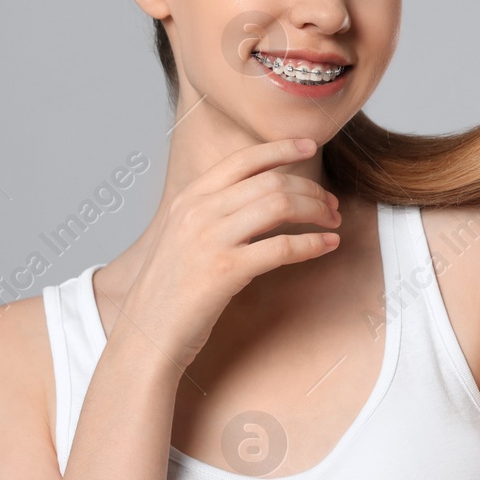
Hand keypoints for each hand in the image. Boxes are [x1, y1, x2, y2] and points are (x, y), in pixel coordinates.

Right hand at [120, 138, 341, 368]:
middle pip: (270, 181)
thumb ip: (213, 213)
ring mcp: (210, 239)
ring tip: (333, 221)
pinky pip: (281, 247)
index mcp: (190, 198)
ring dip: (316, 210)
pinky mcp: (225, 270)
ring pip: (279, 205)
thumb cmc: (170, 290)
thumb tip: (258, 199)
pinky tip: (328, 245)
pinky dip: (312, 244)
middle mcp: (199, 211)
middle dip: (310, 189)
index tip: (309, 146)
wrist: (146, 333)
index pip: (243, 159)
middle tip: (331, 203)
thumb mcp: (183, 237)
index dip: (281, 148)